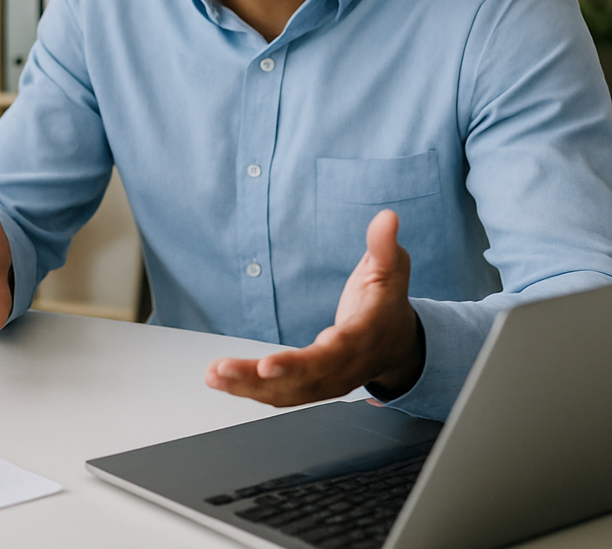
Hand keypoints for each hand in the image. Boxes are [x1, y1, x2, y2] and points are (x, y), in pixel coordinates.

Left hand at [206, 209, 424, 406]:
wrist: (398, 344)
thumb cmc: (388, 303)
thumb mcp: (392, 269)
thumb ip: (385, 245)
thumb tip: (387, 217)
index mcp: (362, 339)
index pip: (330, 356)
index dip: (298, 364)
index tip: (267, 366)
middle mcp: (344, 368)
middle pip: (300, 380)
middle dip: (258, 380)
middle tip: (222, 370)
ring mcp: (328, 382)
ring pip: (287, 393)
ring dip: (247, 387)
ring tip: (214, 375)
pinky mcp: (313, 386)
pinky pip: (281, 394)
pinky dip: (251, 390)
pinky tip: (221, 381)